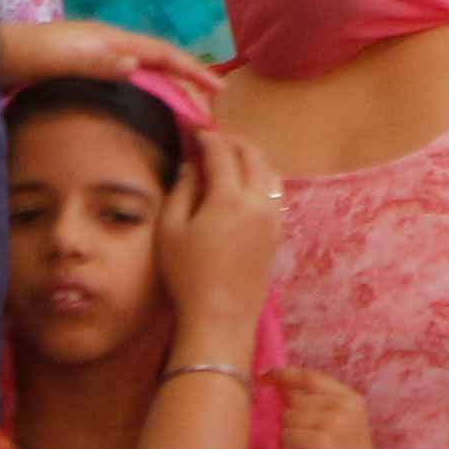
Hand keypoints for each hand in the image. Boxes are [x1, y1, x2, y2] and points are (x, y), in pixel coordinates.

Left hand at [0, 14, 212, 95]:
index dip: (190, 70)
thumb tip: (136, 64)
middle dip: (187, 82)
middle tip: (210, 111)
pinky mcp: (84, 71)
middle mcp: (107, 45)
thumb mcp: (56, 58)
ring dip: (170, 89)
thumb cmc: (21, 55)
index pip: (160, 53)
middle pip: (158, 62)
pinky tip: (149, 109)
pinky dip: (148, 93)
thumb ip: (92, 61)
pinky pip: (129, 81)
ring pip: (145, 72)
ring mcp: (96, 57)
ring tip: (189, 112)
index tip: (217, 90)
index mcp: (107, 40)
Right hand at [154, 125, 285, 352]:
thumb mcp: (171, 230)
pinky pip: (275, 193)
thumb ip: (181, 190)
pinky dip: (262, 178)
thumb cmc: (187, 276)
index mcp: (230, 197)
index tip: (194, 130)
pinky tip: (245, 187)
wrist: (220, 318)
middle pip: (253, 155)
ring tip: (230, 159)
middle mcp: (258, 202)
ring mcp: (273, 218)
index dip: (207, 137)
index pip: (221, 152)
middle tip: (212, 139)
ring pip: (270, 172)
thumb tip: (191, 166)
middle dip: (233, 141)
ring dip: (251, 157)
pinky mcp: (277, 234)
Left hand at [272, 365, 386, 448]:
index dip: (284, 375)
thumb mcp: (342, 429)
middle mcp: (344, 405)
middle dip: (290, 420)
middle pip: (294, 399)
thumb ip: (319, 408)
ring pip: (287, 418)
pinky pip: (286, 437)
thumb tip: (283, 391)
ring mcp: (334, 422)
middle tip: (304, 444)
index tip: (262, 376)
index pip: (310, 377)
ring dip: (290, 438)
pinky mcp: (320, 441)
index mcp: (352, 399)